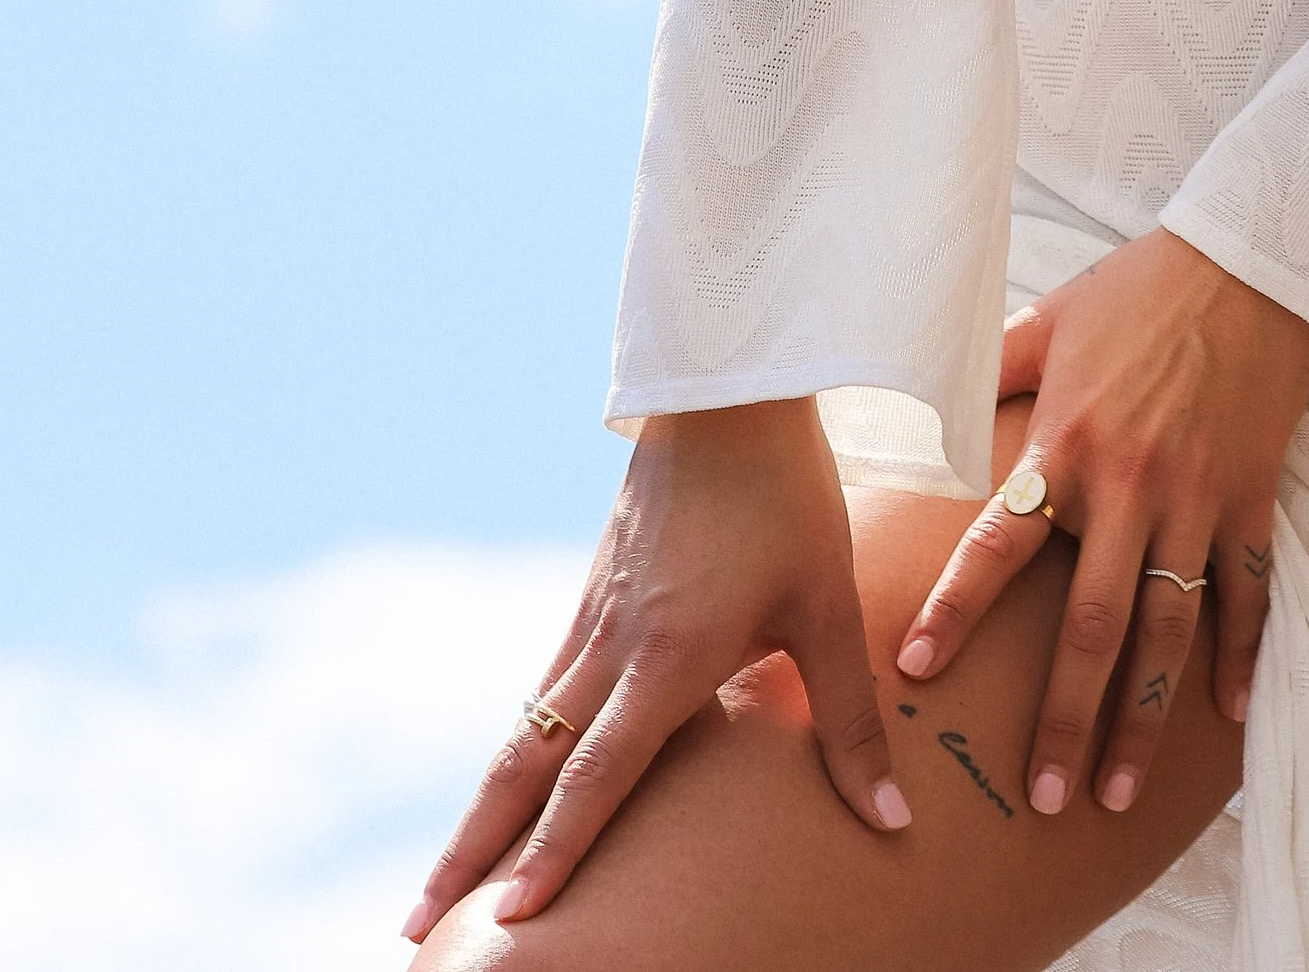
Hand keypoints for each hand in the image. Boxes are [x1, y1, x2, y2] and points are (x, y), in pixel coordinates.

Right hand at [401, 398, 906, 939]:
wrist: (729, 391)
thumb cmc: (788, 497)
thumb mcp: (829, 608)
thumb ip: (852, 724)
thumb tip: (893, 820)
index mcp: (665, 659)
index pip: (596, 777)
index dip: (555, 852)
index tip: (512, 917)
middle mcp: (610, 647)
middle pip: (525, 767)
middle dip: (470, 852)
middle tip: (414, 927)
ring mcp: (592, 617)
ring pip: (522, 730)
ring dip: (483, 807)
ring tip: (449, 875)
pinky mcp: (593, 593)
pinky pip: (543, 686)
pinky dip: (516, 747)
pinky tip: (512, 777)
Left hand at [894, 231, 1308, 822]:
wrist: (1248, 260)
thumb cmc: (1138, 287)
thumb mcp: (1051, 318)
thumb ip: (989, 370)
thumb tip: (927, 408)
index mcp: (1067, 442)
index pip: (997, 542)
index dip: (953, 609)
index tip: (912, 672)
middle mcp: (1131, 484)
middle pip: (1090, 625)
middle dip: (1063, 718)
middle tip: (1040, 798)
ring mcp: (1198, 498)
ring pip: (1168, 632)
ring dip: (1144, 721)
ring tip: (1117, 793)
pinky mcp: (1252, 495)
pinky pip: (1248, 592)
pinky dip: (1241, 655)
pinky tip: (1228, 716)